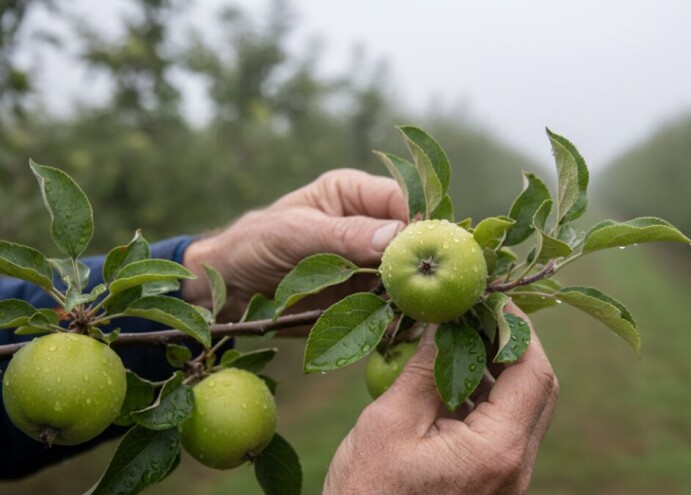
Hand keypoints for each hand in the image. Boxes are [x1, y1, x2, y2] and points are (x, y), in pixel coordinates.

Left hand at [181, 169, 406, 319]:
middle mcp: (370, 225)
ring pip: (409, 275)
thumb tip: (397, 236)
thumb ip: (344, 235)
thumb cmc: (254, 245)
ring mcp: (371, 264)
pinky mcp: (366, 297)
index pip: (401, 200)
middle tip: (437, 285)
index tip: (428, 248)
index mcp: (354, 194)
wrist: (229, 291)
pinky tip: (411, 331)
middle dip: (425, 261)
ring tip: (427, 313)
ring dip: (417, 294)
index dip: (420, 221)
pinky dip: (402, 318)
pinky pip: (393, 306)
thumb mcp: (294, 235)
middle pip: (414, 239)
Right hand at [323, 306, 558, 494]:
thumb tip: (444, 319)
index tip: (494, 297)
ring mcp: (507, 479)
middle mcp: (515, 467)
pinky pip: (503, 430)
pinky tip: (451, 378)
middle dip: (511, 345)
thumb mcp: (390, 423)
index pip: (533, 372)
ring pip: (522, 409)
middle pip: (537, 389)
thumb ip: (425, 368)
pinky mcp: (492, 484)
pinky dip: (485, 398)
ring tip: (459, 338)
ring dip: (497, 370)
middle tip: (478, 313)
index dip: (518, 327)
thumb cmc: (369, 493)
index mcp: (498, 450)